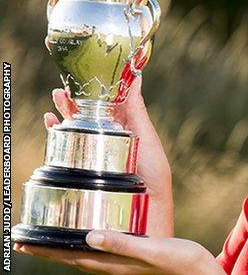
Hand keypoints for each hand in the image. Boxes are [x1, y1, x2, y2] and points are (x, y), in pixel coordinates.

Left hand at [13, 230, 225, 274]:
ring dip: (65, 249)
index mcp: (117, 265)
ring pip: (86, 257)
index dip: (48, 250)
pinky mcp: (134, 261)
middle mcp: (116, 267)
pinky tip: (91, 239)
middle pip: (74, 258)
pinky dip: (87, 246)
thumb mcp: (154, 250)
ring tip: (50, 240)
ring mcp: (124, 266)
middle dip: (50, 249)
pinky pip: (101, 254)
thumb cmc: (182, 263)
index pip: (73, 256)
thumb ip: (123, 243)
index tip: (24, 242)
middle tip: (27, 240)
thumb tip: (90, 236)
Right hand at [45, 77, 173, 236]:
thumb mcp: (147, 140)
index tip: (81, 76)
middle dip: (72, 101)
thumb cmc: (154, 177)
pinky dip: (56, 137)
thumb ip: (137, 112)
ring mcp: (96, 155)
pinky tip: (51, 126)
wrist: (147, 213)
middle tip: (61, 89)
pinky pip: (66, 151)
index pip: (107, 105)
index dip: (94, 91)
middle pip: (87, 115)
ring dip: (63, 115)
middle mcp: (110, 141)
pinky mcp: (85, 171)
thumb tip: (135, 77)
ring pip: (75, 130)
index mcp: (127, 130)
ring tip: (55, 102)